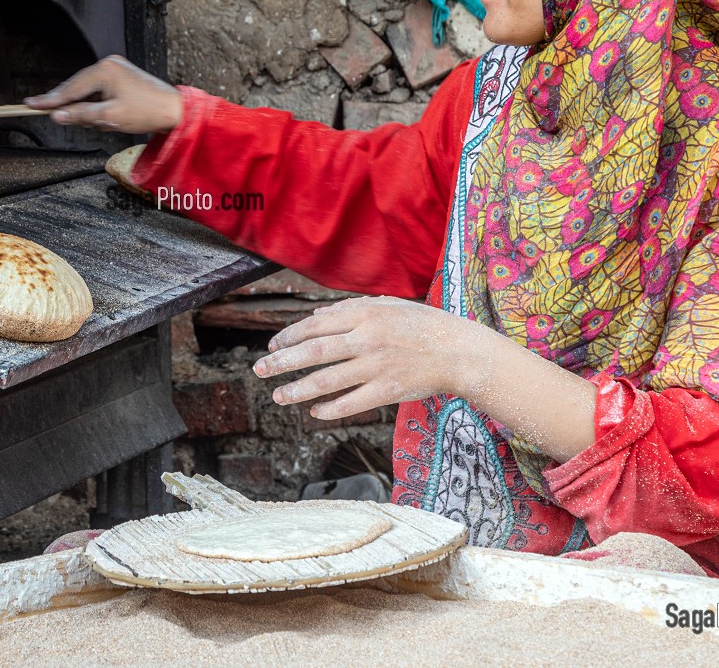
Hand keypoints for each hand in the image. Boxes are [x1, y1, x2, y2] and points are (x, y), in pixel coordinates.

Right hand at [25, 56, 182, 133]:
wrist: (174, 110)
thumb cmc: (147, 112)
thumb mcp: (110, 118)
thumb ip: (81, 116)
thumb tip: (57, 116)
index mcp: (104, 70)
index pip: (70, 88)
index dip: (50, 100)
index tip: (30, 105)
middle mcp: (108, 64)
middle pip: (78, 88)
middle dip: (75, 108)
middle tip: (70, 120)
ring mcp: (115, 69)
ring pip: (89, 92)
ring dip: (91, 110)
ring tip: (108, 123)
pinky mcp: (121, 77)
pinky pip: (100, 92)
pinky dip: (100, 106)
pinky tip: (109, 117)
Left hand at [254, 295, 596, 462]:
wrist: (459, 350)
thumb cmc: (421, 325)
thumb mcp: (387, 306)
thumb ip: (351, 310)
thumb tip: (315, 317)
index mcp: (365, 313)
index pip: (316, 325)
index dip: (290, 336)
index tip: (273, 346)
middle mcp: (367, 338)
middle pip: (313, 352)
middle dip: (281, 362)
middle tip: (259, 369)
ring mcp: (377, 366)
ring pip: (327, 380)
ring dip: (298, 389)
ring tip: (278, 395)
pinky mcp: (388, 390)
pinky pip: (352, 402)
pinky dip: (330, 408)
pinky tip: (315, 412)